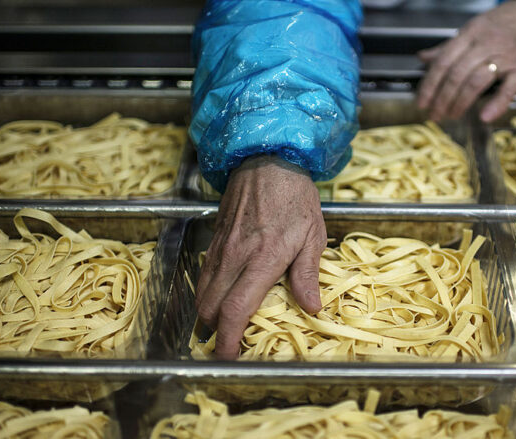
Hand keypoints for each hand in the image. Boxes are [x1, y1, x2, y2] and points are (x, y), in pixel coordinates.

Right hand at [195, 155, 325, 358]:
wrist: (267, 159)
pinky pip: (204, 274)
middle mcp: (235, 257)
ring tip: (222, 326)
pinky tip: (220, 297)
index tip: (228, 356)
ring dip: (209, 313)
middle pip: (211, 306)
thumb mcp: (313, 234)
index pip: (236, 308)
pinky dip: (208, 292)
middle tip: (228, 345)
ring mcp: (221, 247)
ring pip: (203, 291)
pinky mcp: (215, 238)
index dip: (228, 337)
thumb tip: (311, 307)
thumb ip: (307, 273)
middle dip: (215, 331)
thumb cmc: (295, 197)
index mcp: (262, 259)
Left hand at [417, 0, 515, 122]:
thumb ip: (448, 47)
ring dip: (461, 102)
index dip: (430, 84)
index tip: (422, 101)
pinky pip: (509, 88)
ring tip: (452, 115)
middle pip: (457, 74)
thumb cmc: (502, 24)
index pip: (443, 61)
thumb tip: (423, 58)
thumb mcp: (472, 29)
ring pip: (477, 81)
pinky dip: (497, 104)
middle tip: (435, 114)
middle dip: (442, 98)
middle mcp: (486, 44)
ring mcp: (505, 56)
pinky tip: (485, 116)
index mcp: (470, 34)